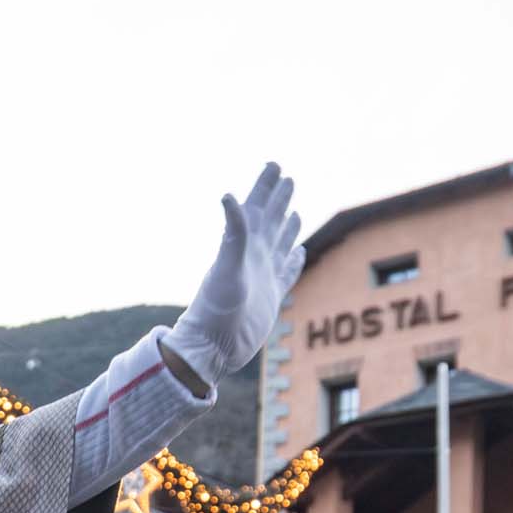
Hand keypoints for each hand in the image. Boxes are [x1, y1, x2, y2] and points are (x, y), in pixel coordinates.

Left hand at [166, 163, 305, 382]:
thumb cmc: (215, 310)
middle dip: (278, 198)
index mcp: (243, 246)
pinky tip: (298, 252)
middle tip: (286, 176)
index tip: (274, 165)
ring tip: (294, 210)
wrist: (213, 348)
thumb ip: (233, 233)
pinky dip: (294, 260)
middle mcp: (253, 258)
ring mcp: (263, 277)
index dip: (265, 186)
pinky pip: (286, 273)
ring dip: (287, 226)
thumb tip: (229, 196)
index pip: (257, 207)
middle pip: (270, 220)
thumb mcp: (225, 268)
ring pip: (279, 244)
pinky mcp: (271, 298)